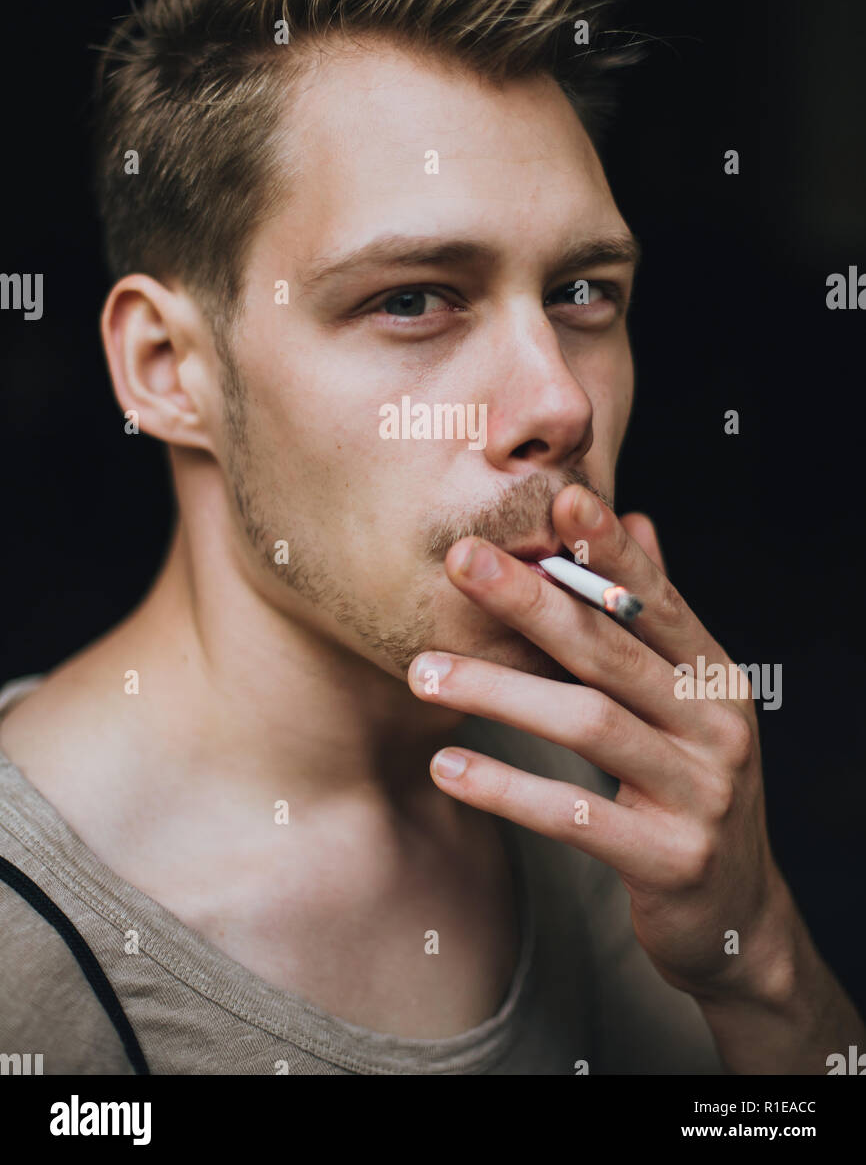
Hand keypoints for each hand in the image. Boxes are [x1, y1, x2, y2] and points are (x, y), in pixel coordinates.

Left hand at [407, 484, 792, 1004]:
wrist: (737, 915)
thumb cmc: (690, 787)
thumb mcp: (688, 701)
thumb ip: (657, 619)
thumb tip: (640, 521)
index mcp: (716, 677)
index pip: (657, 600)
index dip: (610, 549)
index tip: (558, 498)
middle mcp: (717, 725)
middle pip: (612, 649)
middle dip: (531, 599)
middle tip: (460, 561)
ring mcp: (700, 793)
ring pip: (588, 724)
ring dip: (499, 691)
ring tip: (422, 670)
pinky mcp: (670, 859)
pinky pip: (576, 817)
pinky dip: (506, 788)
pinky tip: (446, 765)